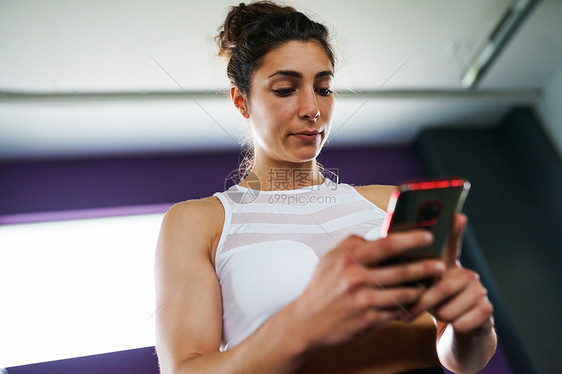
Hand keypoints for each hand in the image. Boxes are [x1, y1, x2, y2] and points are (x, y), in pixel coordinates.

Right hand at [286, 231, 446, 348]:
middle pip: (402, 271)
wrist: (308, 321)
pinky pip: (397, 312)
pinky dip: (409, 306)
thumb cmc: (323, 286)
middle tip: (441, 264)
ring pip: (404, 294)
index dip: (411, 239)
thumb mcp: (332, 258)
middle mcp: (357, 279)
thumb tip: (381, 233)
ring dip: (421, 289)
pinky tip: (415, 302)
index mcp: (349, 259)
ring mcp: (364, 301)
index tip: (428, 236)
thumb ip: (355, 244)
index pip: (387, 244)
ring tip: (429, 284)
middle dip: (426, 267)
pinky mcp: (369, 320)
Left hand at [408, 214, 494, 333]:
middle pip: (441, 288)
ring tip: (440, 313)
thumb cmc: (436, 303)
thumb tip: (393, 266)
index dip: (454, 230)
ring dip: (439, 317)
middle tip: (407, 313)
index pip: (452, 244)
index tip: (457, 214)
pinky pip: (461, 322)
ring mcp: (480, 289)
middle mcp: (466, 272)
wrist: (461, 328)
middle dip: (422, 304)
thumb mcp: (424, 288)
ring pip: (448, 309)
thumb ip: (413, 276)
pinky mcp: (487, 309)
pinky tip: (456, 323)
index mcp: (448, 265)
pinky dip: (453, 327)